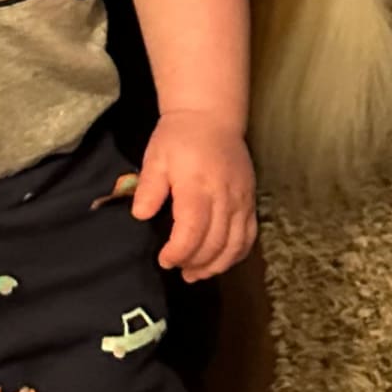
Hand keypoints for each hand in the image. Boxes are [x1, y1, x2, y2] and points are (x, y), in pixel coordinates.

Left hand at [133, 111, 256, 280]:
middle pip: (215, 243)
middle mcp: (224, 196)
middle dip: (195, 263)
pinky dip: (236, 254)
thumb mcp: (156, 157)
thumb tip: (141, 215)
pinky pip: (249, 235)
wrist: (211, 116)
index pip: (192, 231)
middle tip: (178, 269)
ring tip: (197, 274)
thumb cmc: (179, 137)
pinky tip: (221, 262)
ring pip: (235, 244)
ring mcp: (242, 199)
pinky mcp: (251, 200)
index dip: (179, 252)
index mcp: (198, 186)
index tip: (164, 260)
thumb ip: (149, 188)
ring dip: (216, 265)